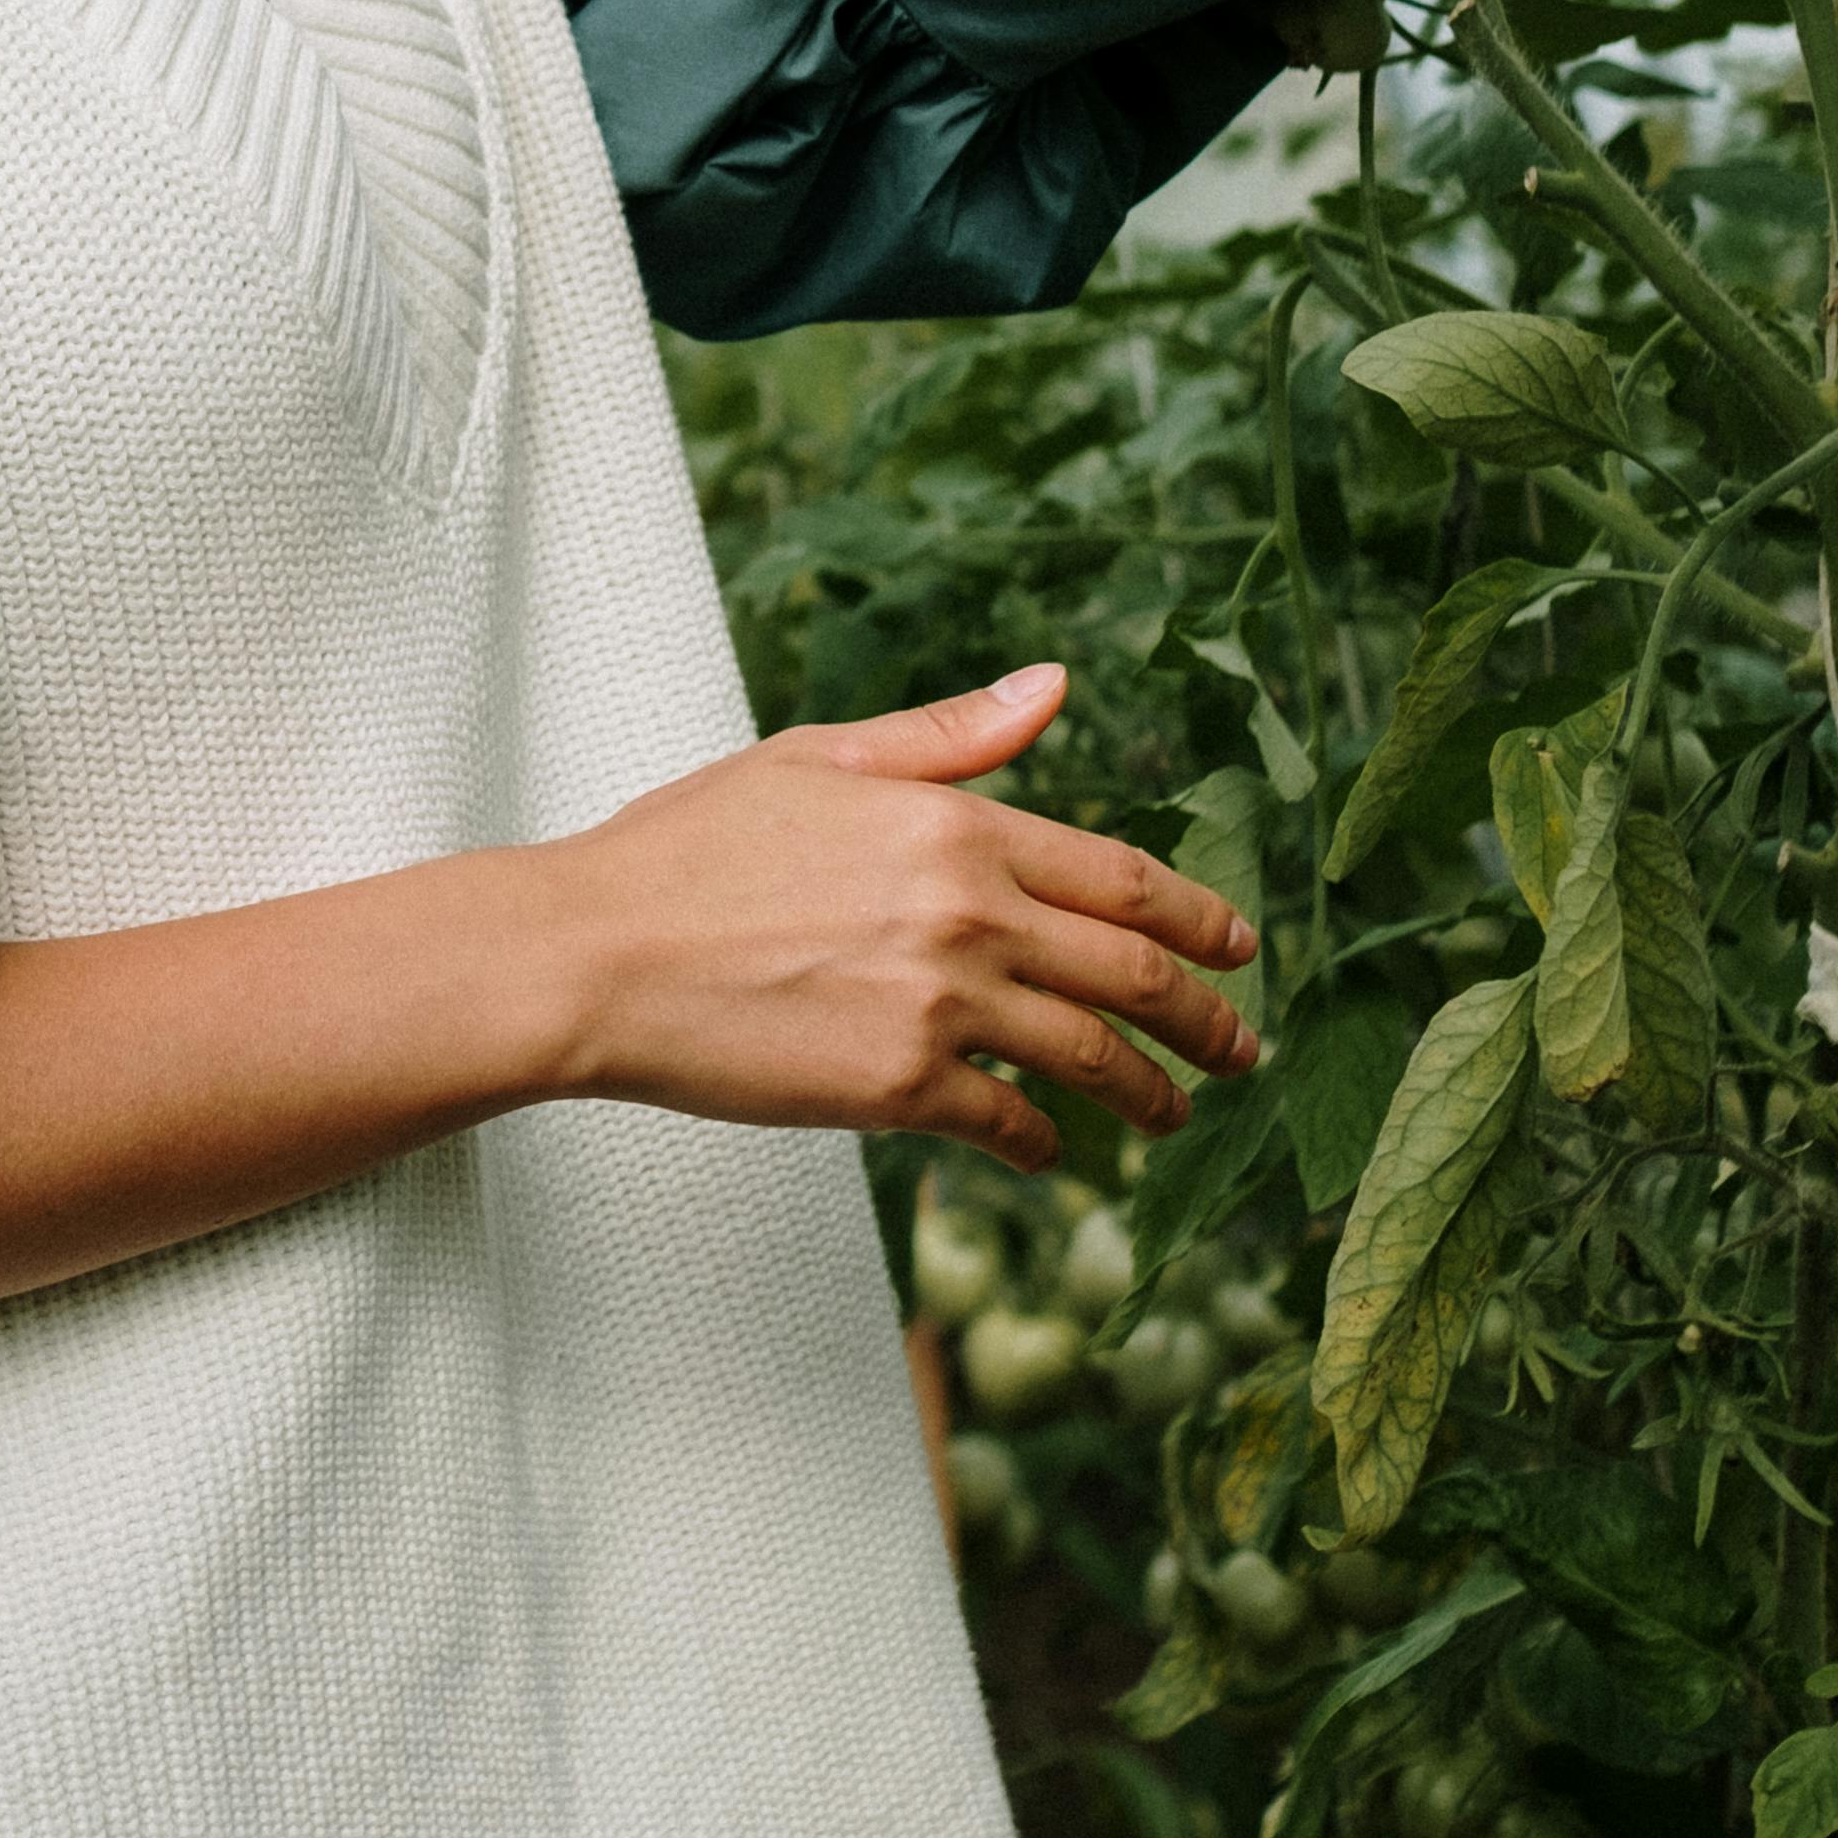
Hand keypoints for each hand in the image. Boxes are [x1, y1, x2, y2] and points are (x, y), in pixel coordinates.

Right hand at [540, 663, 1262, 1167]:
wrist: (597, 954)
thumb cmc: (692, 848)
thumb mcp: (821, 758)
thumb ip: (951, 733)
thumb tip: (1056, 684)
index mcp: (957, 826)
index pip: (1122, 878)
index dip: (1199, 917)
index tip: (1240, 947)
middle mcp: (968, 914)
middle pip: (1134, 974)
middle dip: (1208, 1019)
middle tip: (1239, 1049)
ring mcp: (940, 1007)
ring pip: (1091, 1059)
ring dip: (1148, 1094)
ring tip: (1170, 1115)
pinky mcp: (899, 1089)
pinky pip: (1010, 1126)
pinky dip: (1042, 1145)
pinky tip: (1048, 1152)